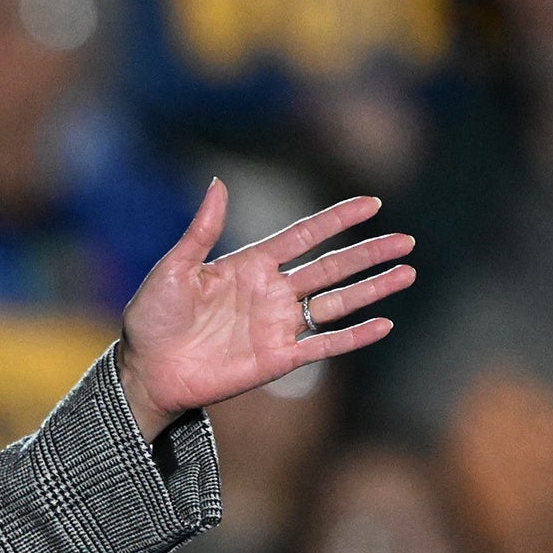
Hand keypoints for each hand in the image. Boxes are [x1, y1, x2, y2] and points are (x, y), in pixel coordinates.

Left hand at [114, 180, 414, 439]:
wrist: (146, 369)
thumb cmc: (152, 317)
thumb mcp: (174, 268)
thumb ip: (202, 230)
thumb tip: (219, 182)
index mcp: (250, 264)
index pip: (304, 235)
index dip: (337, 219)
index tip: (372, 203)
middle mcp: (271, 292)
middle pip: (331, 267)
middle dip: (369, 253)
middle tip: (406, 240)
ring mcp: (278, 325)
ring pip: (336, 303)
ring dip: (371, 289)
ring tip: (406, 272)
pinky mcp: (278, 359)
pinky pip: (324, 345)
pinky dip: (354, 337)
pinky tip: (384, 324)